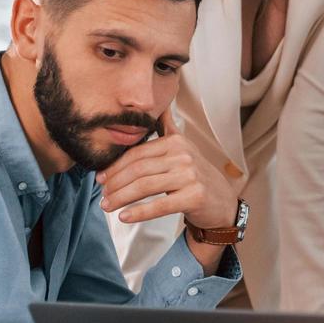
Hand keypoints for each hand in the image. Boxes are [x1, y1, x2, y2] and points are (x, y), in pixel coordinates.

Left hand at [98, 110, 237, 231]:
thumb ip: (167, 129)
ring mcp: (190, 176)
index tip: (101, 178)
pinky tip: (124, 216)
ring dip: (121, 198)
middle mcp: (184, 156)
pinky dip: (139, 212)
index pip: (137, 154)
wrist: (223, 201)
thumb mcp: (185, 148)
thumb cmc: (197, 176)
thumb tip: (159, 105)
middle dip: (115, 183)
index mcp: (176, 142)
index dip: (115, 167)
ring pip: (145, 186)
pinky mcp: (194, 197)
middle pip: (138, 169)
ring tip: (107, 206)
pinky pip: (160, 205)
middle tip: (102, 195)